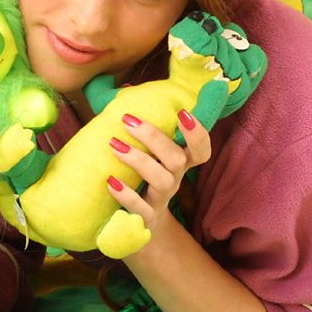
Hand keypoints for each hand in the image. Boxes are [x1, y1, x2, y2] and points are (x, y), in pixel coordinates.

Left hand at [108, 109, 210, 236]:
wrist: (136, 223)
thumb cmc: (142, 177)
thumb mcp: (147, 154)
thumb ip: (141, 124)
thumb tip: (126, 88)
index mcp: (180, 162)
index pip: (201, 149)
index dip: (197, 133)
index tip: (183, 112)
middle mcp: (175, 179)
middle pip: (177, 159)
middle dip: (155, 138)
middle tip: (128, 121)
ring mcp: (162, 200)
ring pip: (162, 180)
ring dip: (139, 160)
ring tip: (114, 146)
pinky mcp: (146, 219)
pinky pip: (142, 209)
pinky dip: (127, 195)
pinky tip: (110, 181)